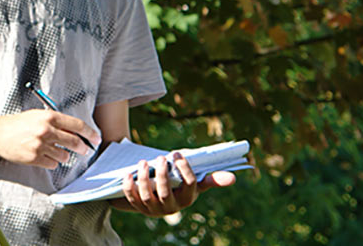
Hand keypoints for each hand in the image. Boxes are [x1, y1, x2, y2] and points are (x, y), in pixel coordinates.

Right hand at [0, 109, 101, 168]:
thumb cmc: (19, 123)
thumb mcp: (38, 115)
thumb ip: (56, 121)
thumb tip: (76, 131)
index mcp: (50, 117)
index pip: (77, 125)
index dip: (90, 133)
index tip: (96, 139)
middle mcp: (47, 130)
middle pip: (75, 142)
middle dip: (82, 148)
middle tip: (84, 150)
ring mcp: (40, 145)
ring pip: (64, 155)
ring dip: (63, 155)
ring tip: (53, 150)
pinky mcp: (34, 158)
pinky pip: (53, 164)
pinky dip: (51, 161)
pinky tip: (44, 156)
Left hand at [119, 151, 235, 216]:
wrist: (155, 195)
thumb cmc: (179, 185)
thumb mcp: (194, 183)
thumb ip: (211, 179)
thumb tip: (234, 178)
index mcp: (187, 198)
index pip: (190, 185)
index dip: (184, 169)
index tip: (177, 153)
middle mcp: (171, 207)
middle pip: (167, 193)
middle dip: (163, 175)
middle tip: (160, 157)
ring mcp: (153, 209)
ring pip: (148, 196)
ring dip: (145, 179)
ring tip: (143, 162)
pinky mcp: (138, 207)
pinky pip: (132, 198)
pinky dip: (130, 186)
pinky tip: (128, 173)